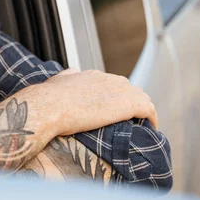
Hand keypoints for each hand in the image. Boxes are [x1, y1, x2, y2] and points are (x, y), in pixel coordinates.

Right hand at [19, 68, 157, 136]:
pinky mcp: (128, 104)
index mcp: (91, 75)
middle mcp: (108, 79)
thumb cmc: (48, 99)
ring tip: (143, 125)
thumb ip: (66, 76)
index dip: (116, 97)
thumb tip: (70, 71)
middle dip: (132, 103)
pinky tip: (151, 128)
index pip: (112, 83)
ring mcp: (119, 90)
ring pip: (141, 98)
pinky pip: (148, 110)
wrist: (49, 107)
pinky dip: (152, 118)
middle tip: (131, 120)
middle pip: (130, 90)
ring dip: (143, 111)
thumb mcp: (56, 81)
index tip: (114, 110)